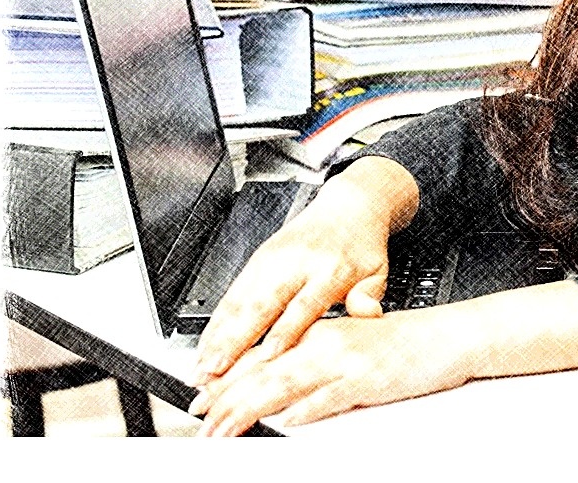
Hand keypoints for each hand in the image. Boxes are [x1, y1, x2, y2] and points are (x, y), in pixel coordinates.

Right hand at [188, 157, 418, 385]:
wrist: (349, 206)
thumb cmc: (362, 247)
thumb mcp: (377, 272)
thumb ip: (369, 297)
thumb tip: (369, 315)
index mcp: (330, 268)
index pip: (304, 303)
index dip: (285, 330)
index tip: (268, 356)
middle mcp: (296, 263)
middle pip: (261, 304)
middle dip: (235, 340)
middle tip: (216, 372)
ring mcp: (272, 260)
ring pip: (239, 301)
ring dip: (217, 336)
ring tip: (201, 368)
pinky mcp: (256, 260)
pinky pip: (232, 294)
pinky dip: (216, 322)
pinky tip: (204, 345)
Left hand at [189, 280, 577, 435]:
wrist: (448, 336)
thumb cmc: (405, 345)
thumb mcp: (353, 352)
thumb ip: (318, 374)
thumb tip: (285, 402)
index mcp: (321, 334)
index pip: (264, 358)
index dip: (229, 381)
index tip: (202, 399)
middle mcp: (326, 343)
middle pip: (265, 373)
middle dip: (226, 399)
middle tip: (198, 420)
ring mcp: (345, 361)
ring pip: (285, 384)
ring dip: (249, 408)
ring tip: (222, 428)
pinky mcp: (367, 379)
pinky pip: (328, 397)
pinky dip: (303, 410)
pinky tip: (283, 420)